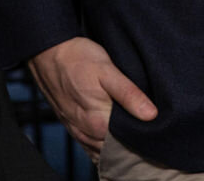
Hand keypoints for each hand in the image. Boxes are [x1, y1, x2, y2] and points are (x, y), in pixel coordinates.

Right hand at [27, 36, 157, 152]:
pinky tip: (111, 138)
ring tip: (132, 132)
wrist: (49, 53)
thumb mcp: (108, 71)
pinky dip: (101, 146)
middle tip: (147, 128)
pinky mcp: (72, 126)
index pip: (128, 142)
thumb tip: (151, 115)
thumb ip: (129, 95)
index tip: (155, 128)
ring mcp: (78, 131)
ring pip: (102, 150)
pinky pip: (90, 146)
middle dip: (131, 142)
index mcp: (99, 122)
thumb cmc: (78, 59)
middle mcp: (87, 132)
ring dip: (116, 146)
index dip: (143, 136)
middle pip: (116, 148)